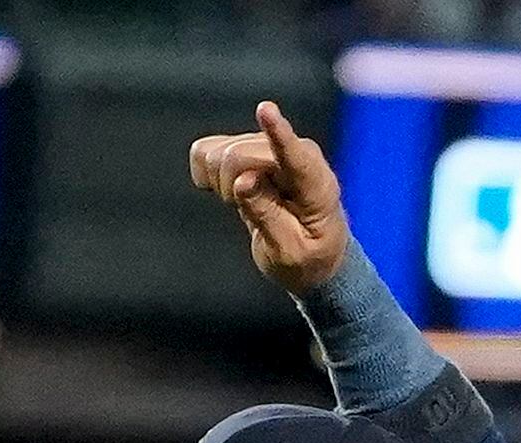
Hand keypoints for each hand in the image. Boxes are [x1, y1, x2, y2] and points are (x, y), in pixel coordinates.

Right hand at [189, 98, 346, 294]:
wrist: (313, 252)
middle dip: (231, 186)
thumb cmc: (309, 255)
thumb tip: (243, 182)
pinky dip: (208, 173)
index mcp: (315, 183)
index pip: (294, 154)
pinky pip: (205, 150)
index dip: (277, 132)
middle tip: (251, 213)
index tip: (266, 109)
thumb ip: (268, 217)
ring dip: (221, 182)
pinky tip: (230, 189)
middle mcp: (293, 151)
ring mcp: (268, 144)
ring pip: (218, 152)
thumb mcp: (290, 252)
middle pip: (237, 155)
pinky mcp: (245, 144)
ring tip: (248, 203)